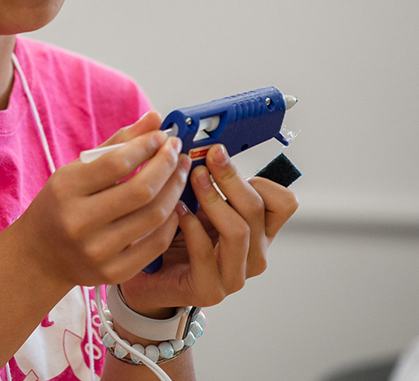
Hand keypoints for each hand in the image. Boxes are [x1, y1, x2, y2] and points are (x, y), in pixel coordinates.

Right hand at [11, 111, 190, 291]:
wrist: (39, 256)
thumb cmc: (60, 205)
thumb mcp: (76, 170)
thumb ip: (117, 144)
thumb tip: (155, 119)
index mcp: (66, 190)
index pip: (116, 163)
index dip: (146, 146)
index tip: (162, 136)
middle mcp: (79, 221)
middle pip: (141, 190)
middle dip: (167, 165)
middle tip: (177, 150)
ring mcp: (97, 250)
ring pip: (153, 216)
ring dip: (175, 189)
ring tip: (180, 171)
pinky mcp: (113, 273)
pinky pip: (155, 243)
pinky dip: (171, 220)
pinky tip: (174, 203)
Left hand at [120, 143, 298, 314]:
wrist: (149, 277)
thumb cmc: (175, 234)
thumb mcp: (198, 201)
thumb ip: (209, 178)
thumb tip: (206, 144)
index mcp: (259, 231)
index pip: (284, 203)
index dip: (259, 177)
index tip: (222, 156)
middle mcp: (254, 254)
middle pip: (257, 209)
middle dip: (228, 177)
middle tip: (204, 159)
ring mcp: (235, 275)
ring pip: (239, 231)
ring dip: (213, 199)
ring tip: (191, 179)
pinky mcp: (210, 289)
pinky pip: (206, 254)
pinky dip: (191, 227)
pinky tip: (177, 211)